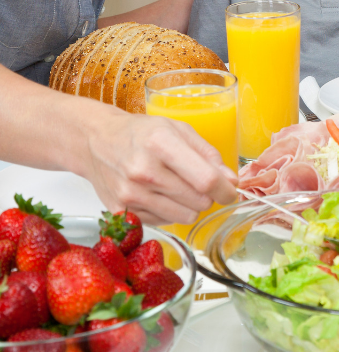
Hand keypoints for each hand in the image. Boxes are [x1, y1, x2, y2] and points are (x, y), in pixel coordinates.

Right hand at [83, 106, 237, 225]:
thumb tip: (231, 180)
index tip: (231, 191)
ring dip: (190, 204)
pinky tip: (159, 193)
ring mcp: (130, 194)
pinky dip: (170, 210)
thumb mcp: (179, 130)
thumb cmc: (141, 133)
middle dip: (207, 194)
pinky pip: (165, 221)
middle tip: (198, 181)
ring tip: (178, 185)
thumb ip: (208, 155)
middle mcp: (143, 171)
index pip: (205, 179)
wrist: (96, 142)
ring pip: (185, 215)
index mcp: (161, 143)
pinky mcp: (121, 212)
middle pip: (198, 200)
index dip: (225, 189)